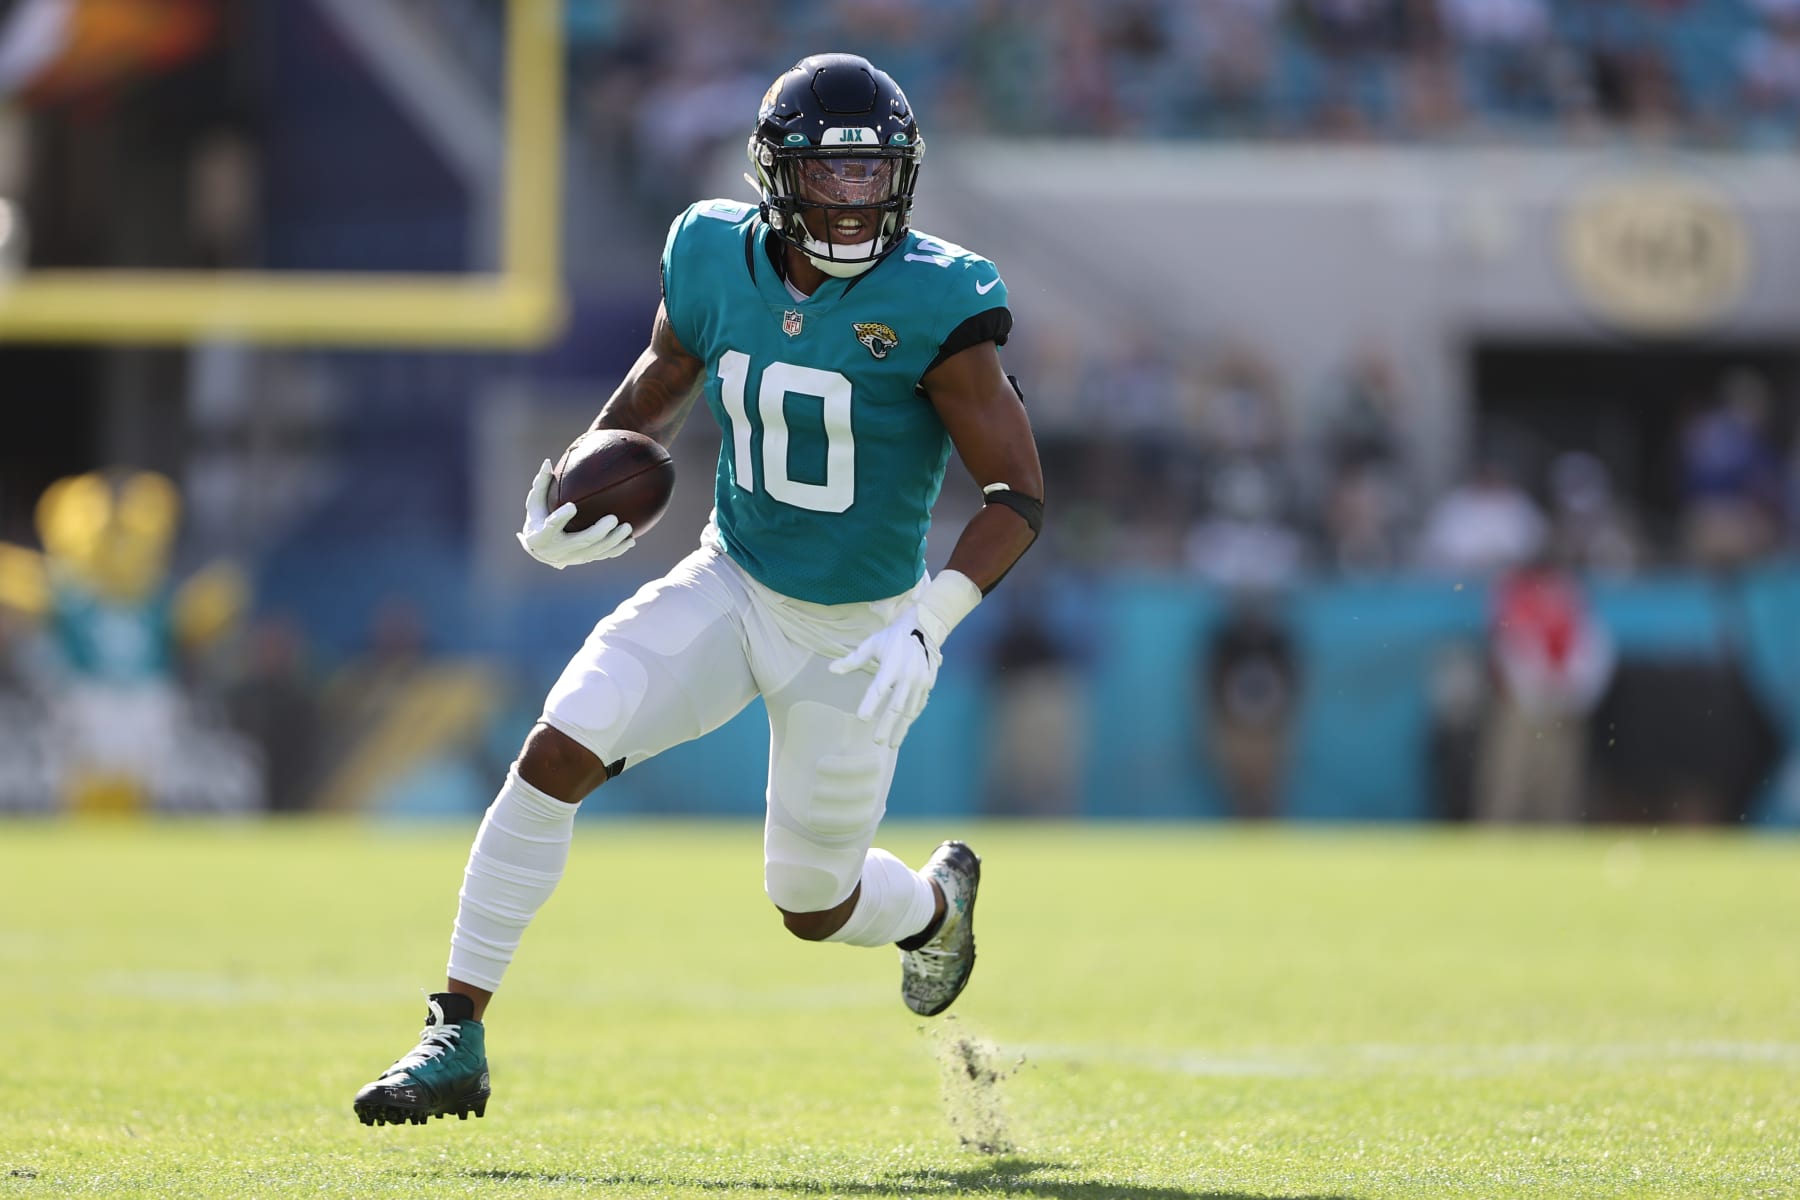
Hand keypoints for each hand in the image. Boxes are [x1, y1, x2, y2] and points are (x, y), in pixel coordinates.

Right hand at [515, 459, 634, 568]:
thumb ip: (541, 485)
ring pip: (596, 551)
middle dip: (599, 532)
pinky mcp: (584, 559)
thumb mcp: (535, 503)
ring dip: (613, 541)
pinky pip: (603, 556)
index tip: (572, 506)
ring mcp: (573, 557)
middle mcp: (558, 550)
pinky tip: (631, 540)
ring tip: (627, 527)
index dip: (561, 518)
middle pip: (581, 541)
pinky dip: (617, 549)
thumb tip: (547, 462)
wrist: (540, 549)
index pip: (551, 526)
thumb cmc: (538, 518)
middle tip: (613, 519)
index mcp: (541, 535)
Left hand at [829, 605, 942, 748]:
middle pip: (897, 705)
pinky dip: (910, 718)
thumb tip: (831, 669)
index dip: (871, 703)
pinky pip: (919, 705)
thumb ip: (852, 660)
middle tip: (877, 740)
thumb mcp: (871, 645)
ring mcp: (920, 681)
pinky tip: (903, 729)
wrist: (923, 628)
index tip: (862, 718)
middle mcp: (909, 675)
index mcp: (892, 665)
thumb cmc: (892, 638)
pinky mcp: (928, 684)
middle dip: (887, 724)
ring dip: (901, 728)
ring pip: (910, 709)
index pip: (880, 688)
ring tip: (891, 743)